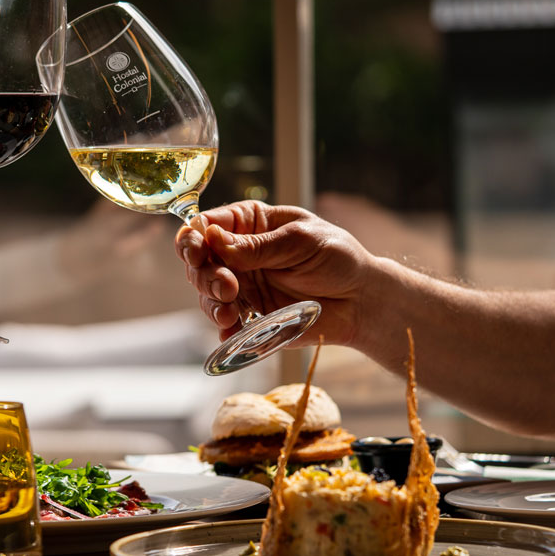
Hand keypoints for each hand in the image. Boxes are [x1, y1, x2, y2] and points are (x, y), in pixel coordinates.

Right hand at [174, 201, 376, 346]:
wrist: (361, 301)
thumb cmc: (337, 258)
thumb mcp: (300, 241)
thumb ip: (258, 245)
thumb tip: (215, 241)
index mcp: (250, 224)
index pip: (207, 225)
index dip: (193, 238)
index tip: (197, 252)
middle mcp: (239, 254)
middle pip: (199, 262)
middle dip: (205, 275)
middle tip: (227, 287)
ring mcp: (242, 286)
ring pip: (207, 294)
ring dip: (212, 303)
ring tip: (230, 314)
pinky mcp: (250, 315)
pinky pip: (226, 323)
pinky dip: (224, 329)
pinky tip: (231, 332)